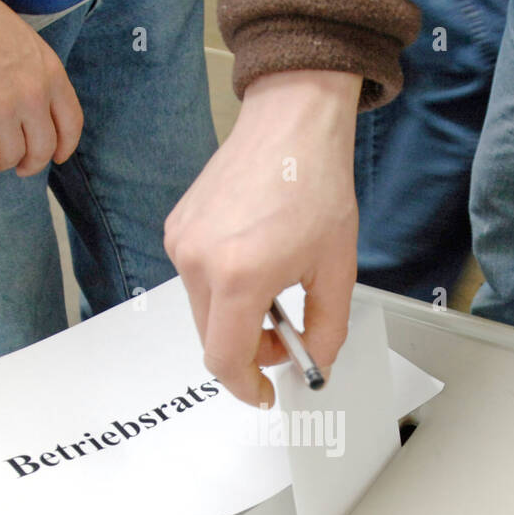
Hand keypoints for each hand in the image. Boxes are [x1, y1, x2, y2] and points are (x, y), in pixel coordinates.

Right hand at [0, 0, 81, 177]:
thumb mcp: (19, 39)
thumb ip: (34, 74)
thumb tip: (35, 112)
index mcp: (48, 70)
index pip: (71, 123)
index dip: (65, 146)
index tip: (56, 157)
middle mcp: (31, 93)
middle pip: (43, 148)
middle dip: (32, 163)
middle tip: (20, 166)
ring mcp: (0, 109)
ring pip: (11, 158)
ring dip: (1, 163)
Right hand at [165, 70, 361, 405]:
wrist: (291, 122)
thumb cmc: (316, 184)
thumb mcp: (336, 270)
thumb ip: (325, 330)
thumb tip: (313, 365)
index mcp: (240, 276)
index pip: (225, 360)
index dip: (246, 386)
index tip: (264, 392)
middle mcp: (199, 262)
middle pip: (212, 340)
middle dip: (249, 352)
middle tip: (287, 338)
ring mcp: (182, 243)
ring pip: (203, 313)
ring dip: (236, 320)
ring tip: (274, 291)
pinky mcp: (177, 229)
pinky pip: (196, 281)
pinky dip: (223, 290)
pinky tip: (254, 263)